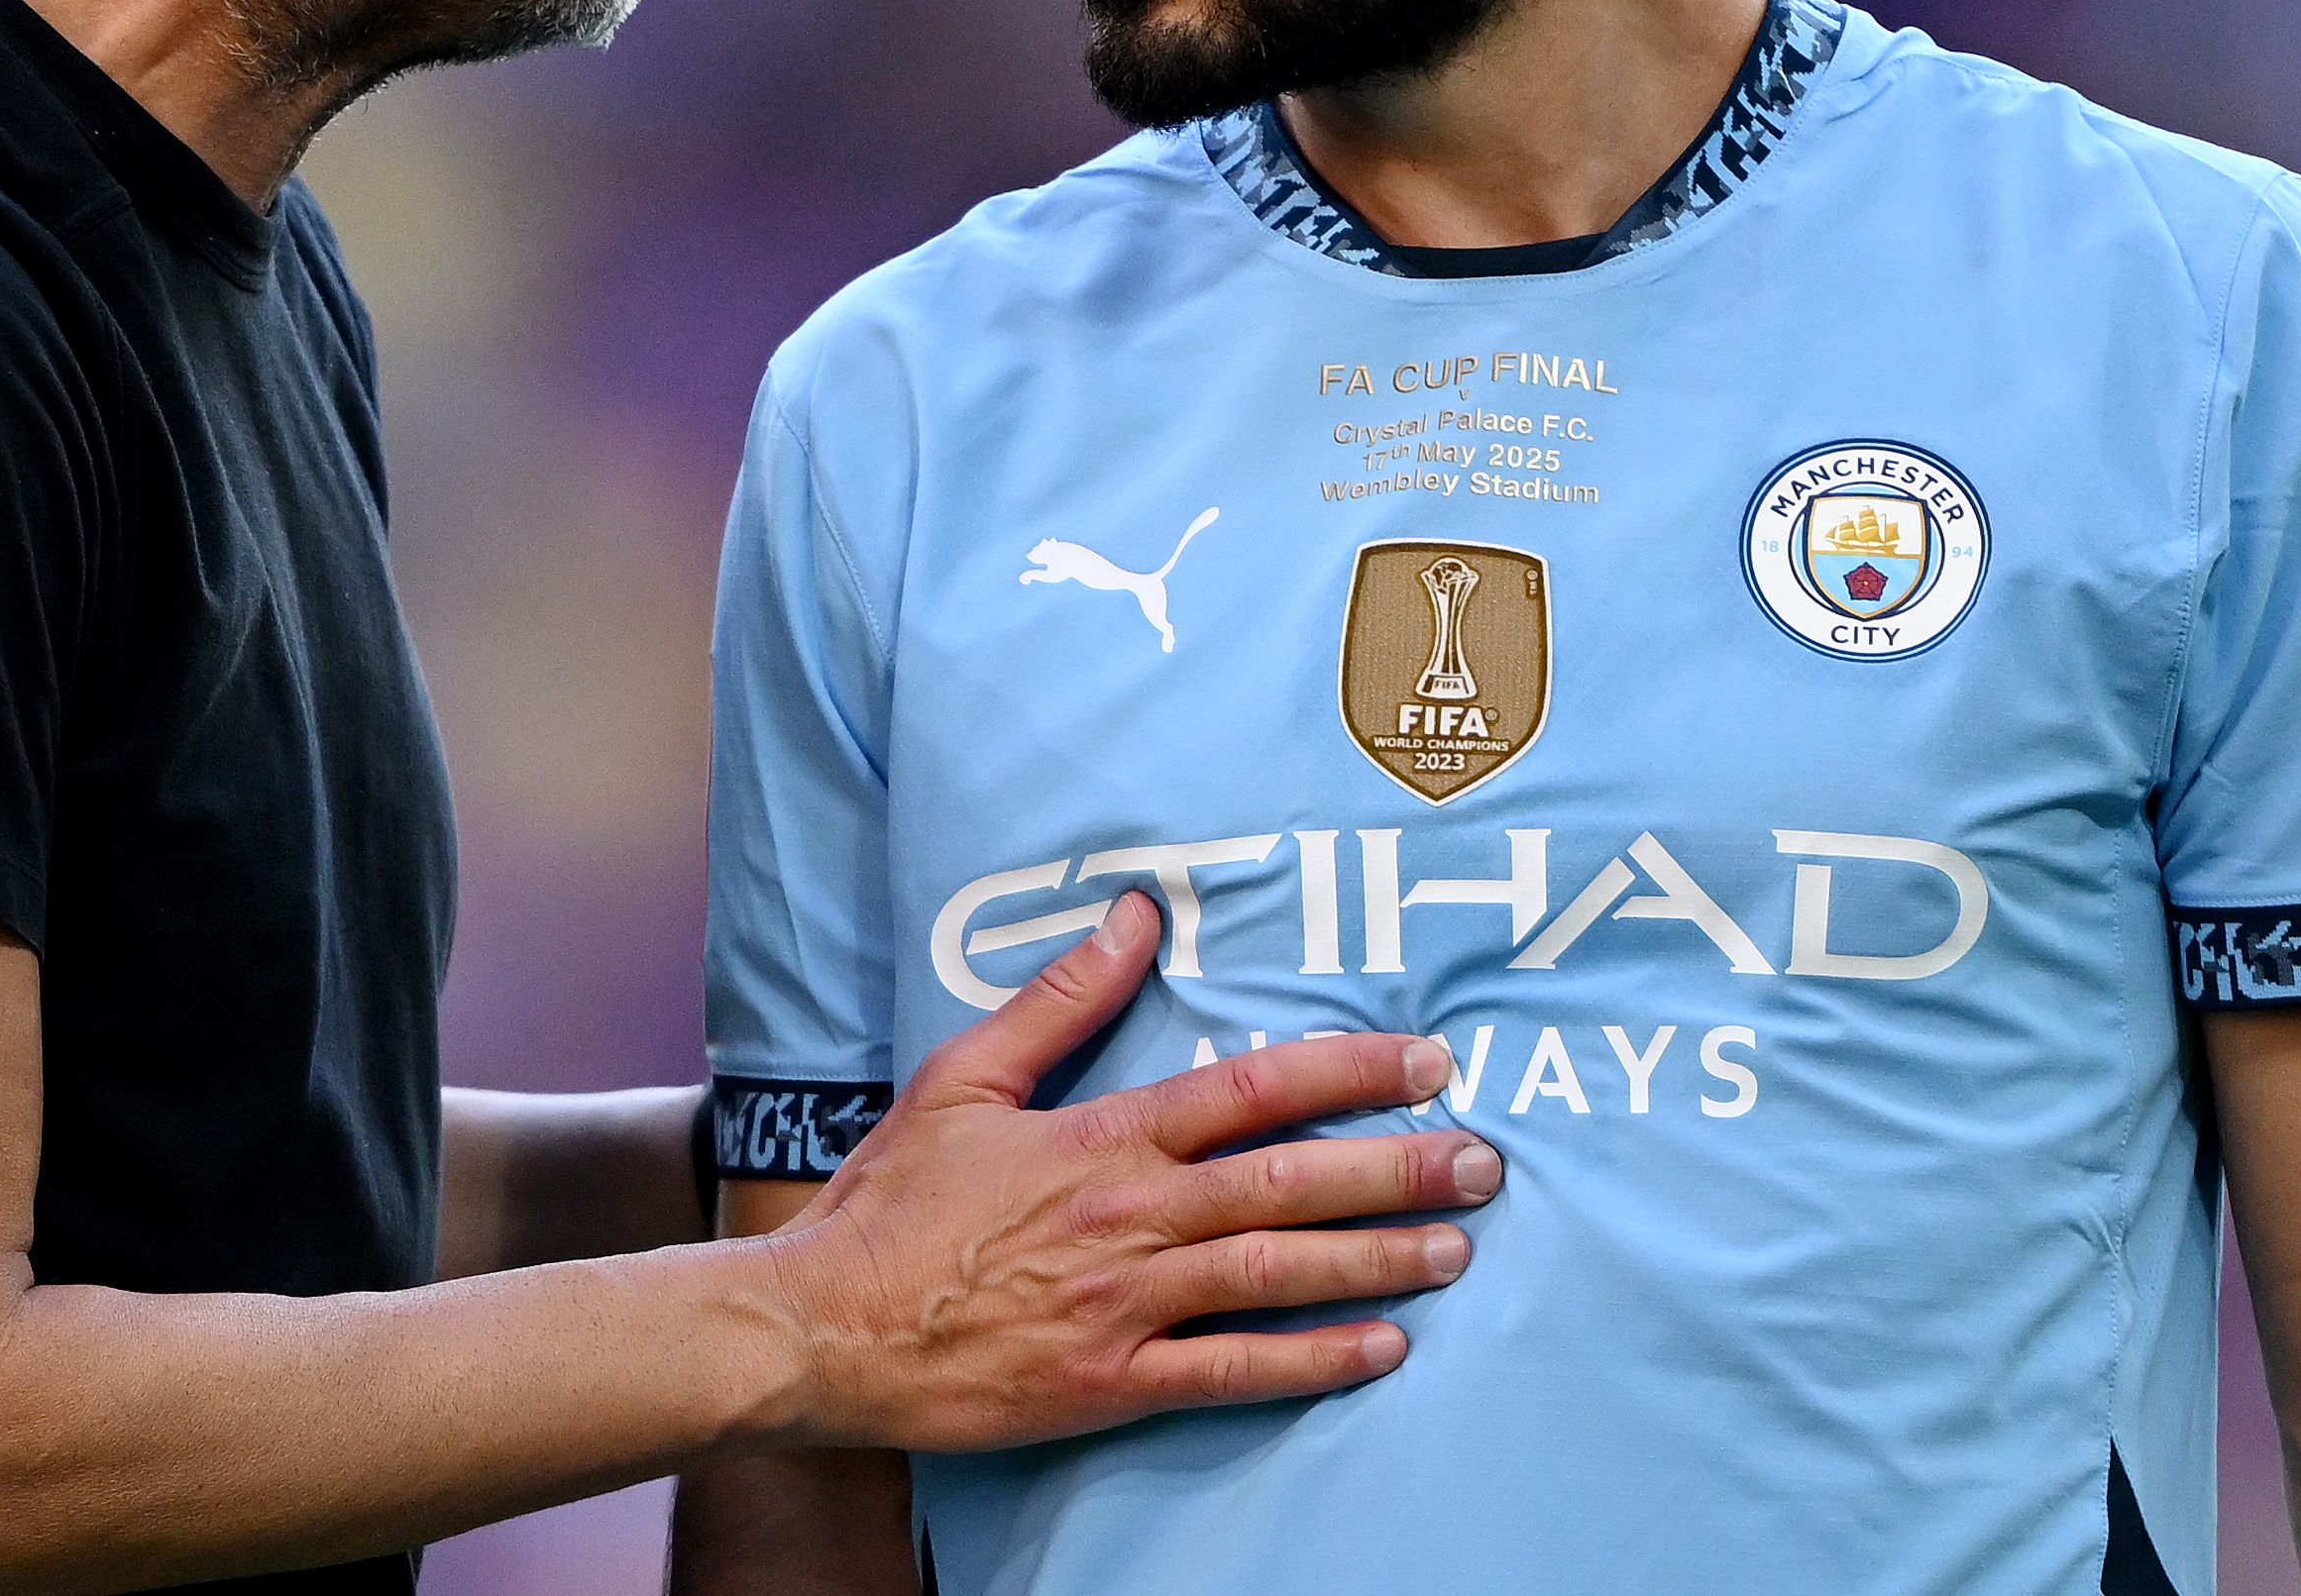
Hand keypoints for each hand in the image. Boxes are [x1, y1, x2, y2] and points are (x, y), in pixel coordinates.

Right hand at [746, 894, 1500, 1454]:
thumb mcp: (961, 1079)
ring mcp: (1124, 1305)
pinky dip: (1311, 1361)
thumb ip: (1059, 1000)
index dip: (1347, 1071)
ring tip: (1457, 1250)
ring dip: (1377, 1261)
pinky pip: (1231, 1373)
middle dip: (1397, 1169)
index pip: (1248, 1090)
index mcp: (1100, 1138)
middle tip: (1483, 1161)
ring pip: (1276, 1274)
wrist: (817, 1327)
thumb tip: (1136, 916)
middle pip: (1288, 1183)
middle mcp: (1128, 1218)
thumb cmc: (888, 1205)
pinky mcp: (1108, 1383)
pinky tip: (1381, 1352)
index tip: (1425, 1062)